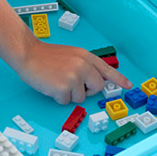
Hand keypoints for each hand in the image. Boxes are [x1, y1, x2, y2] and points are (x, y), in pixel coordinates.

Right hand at [15, 40, 131, 104]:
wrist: (27, 54)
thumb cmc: (45, 56)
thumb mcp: (71, 55)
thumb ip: (84, 65)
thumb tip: (94, 80)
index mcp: (85, 56)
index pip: (107, 70)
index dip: (119, 79)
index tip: (128, 85)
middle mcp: (83, 66)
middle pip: (97, 87)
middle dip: (87, 90)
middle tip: (72, 84)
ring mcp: (74, 77)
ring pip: (81, 97)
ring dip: (69, 94)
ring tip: (57, 81)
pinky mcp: (64, 88)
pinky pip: (66, 101)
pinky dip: (58, 97)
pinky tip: (50, 86)